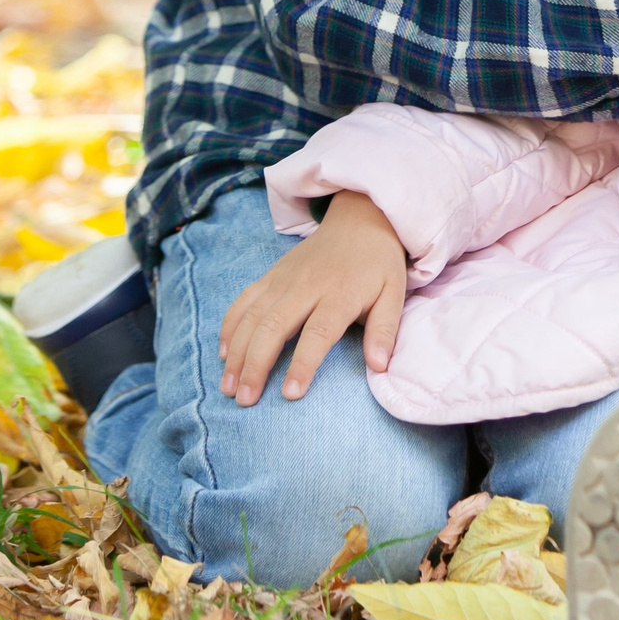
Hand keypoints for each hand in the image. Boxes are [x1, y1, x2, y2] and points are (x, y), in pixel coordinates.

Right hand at [217, 192, 405, 405]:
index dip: (302, 364)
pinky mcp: (271, 275)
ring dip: (237, 352)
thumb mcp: (394, 293)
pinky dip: (230, 326)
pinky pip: (244, 300)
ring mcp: (284, 279)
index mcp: (340, 293)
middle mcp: (307, 286)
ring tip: (229, 386)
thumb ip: (385, 330)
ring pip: (252, 316)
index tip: (289, 394)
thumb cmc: (377, 264)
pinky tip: (224, 353)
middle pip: (274, 326)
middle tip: (245, 400)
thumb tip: (378, 366)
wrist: (359, 219)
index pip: (318, 333)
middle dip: (256, 365)